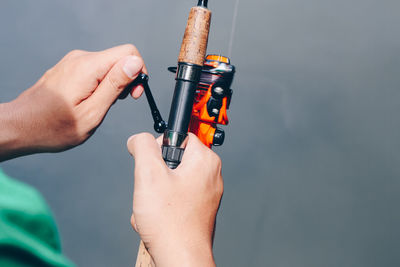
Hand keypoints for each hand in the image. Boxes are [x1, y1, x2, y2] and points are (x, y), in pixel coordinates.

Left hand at [0, 44, 145, 160]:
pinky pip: (95, 69)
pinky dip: (101, 83)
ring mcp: (73, 62)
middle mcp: (80, 58)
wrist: (22, 126)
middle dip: (127, 79)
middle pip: (119, 58)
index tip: (133, 95)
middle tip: (120, 102)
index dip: (138, 73)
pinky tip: (92, 101)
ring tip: (102, 105)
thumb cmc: (54, 126)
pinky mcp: (69, 68)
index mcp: (88, 67)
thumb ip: (115, 85)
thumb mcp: (92, 112)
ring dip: (114, 83)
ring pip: (108, 64)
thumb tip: (134, 63)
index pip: (128, 53)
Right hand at [127, 133, 222, 266]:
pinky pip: (175, 198)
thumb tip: (139, 139)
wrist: (181, 259)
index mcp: (205, 160)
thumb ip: (143, 146)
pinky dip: (163, 206)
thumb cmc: (170, 222)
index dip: (159, 148)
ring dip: (155, 193)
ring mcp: (206, 193)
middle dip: (154, 176)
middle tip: (153, 191)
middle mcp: (210, 175)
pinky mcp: (200, 209)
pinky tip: (159, 219)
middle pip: (173, 160)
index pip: (178, 137)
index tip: (153, 166)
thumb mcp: (149, 173)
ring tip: (155, 208)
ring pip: (170, 181)